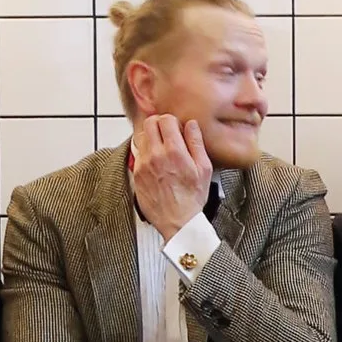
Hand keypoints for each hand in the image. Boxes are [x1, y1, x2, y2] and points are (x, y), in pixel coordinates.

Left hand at [130, 111, 213, 235]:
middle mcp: (156, 155)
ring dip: (151, 138)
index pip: (165, 120)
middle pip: (149, 123)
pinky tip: (156, 163)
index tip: (176, 129)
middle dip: (158, 125)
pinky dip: (146, 153)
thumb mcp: (204, 169)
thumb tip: (191, 125)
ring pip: (141, 136)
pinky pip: (138, 153)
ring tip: (161, 149)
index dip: (172, 122)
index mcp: (174, 151)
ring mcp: (143, 164)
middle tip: (167, 134)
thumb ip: (196, 143)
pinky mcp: (136, 173)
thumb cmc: (192, 198)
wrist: (178, 221)